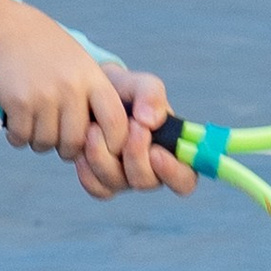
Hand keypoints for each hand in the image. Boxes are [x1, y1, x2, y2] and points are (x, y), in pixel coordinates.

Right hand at [0, 0, 135, 164]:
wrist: (3, 28)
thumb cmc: (44, 49)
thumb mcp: (78, 63)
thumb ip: (92, 96)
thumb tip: (101, 141)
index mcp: (92, 77)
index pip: (115, 122)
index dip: (111, 143)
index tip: (98, 147)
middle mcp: (71, 87)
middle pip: (75, 142)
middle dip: (65, 149)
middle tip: (56, 139)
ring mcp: (44, 94)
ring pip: (46, 143)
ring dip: (38, 141)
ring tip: (33, 125)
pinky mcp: (18, 101)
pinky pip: (22, 138)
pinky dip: (17, 137)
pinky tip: (16, 123)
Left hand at [74, 66, 195, 201]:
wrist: (89, 94)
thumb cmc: (125, 91)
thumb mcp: (141, 84)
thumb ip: (152, 94)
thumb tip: (150, 121)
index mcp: (171, 152)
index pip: (186, 179)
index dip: (175, 173)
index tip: (156, 151)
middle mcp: (150, 170)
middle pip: (148, 183)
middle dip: (135, 155)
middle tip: (129, 125)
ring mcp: (125, 178)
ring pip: (117, 184)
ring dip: (104, 155)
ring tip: (95, 127)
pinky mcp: (101, 180)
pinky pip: (96, 186)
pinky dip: (87, 166)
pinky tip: (84, 144)